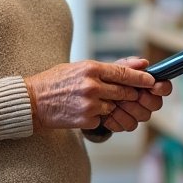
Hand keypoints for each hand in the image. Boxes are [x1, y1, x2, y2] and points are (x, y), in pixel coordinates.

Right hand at [25, 60, 154, 130]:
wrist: (31, 102)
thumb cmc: (55, 82)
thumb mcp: (80, 67)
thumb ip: (111, 67)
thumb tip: (141, 63)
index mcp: (91, 68)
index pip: (124, 73)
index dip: (141, 78)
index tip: (151, 81)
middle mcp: (92, 86)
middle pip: (124, 92)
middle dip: (131, 94)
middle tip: (131, 94)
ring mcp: (89, 105)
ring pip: (115, 107)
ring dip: (111, 106)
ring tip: (94, 102)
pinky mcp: (85, 120)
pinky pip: (102, 119)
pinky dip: (97, 117)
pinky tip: (83, 111)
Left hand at [98, 57, 173, 132]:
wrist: (86, 97)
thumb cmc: (103, 80)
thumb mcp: (112, 69)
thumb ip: (127, 66)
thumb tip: (143, 62)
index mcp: (146, 84)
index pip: (164, 87)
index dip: (162, 87)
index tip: (154, 85)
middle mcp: (145, 100)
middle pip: (156, 104)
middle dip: (144, 99)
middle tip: (133, 94)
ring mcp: (136, 113)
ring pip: (143, 116)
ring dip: (130, 108)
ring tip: (116, 102)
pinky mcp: (125, 124)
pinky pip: (129, 125)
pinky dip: (118, 119)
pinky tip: (109, 112)